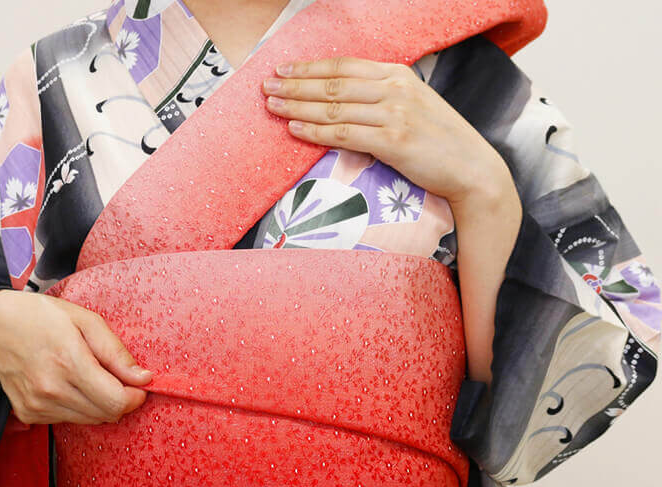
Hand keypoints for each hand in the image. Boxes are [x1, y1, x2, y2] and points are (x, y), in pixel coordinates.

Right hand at [0, 289, 153, 424]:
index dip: (134, 397)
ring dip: (99, 404)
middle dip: (119, 400)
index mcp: (69, 361)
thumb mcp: (86, 321)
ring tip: (88, 377)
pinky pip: (68, 420)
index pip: (115, 401)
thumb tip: (144, 379)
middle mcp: (51, 389)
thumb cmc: (42, 318)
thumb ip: (116, 352)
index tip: (137, 385)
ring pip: (89, 420)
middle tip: (116, 379)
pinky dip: (77, 407)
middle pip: (106, 414)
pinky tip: (68, 385)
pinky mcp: (29, 414)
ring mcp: (37, 405)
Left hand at [261, 56, 509, 209]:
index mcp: (398, 76)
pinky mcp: (394, 141)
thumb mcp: (413, 108)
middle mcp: (395, 89)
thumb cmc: (440, 143)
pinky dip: (317, 132)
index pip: (344, 67)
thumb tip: (346, 103)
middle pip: (333, 84)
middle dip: (296, 85)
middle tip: (266, 88)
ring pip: (334, 108)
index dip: (310, 68)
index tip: (284, 71)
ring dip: (299, 107)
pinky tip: (295, 130)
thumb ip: (382, 100)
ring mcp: (395, 114)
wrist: (471, 169)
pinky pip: (345, 134)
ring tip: (273, 107)